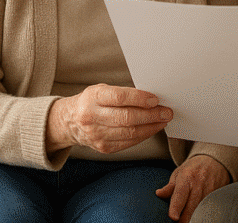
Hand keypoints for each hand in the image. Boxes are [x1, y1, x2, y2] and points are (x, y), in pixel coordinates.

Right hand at [47, 84, 171, 154]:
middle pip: (126, 118)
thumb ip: (123, 93)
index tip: (155, 99)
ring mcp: (97, 135)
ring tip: (163, 120)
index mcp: (93, 97)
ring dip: (151, 127)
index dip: (139, 98)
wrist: (71, 121)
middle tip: (166, 111)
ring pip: (129, 133)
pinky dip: (143, 135)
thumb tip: (151, 97)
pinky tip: (152, 128)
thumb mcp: (102, 90)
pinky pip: (128, 142)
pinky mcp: (103, 147)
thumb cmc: (93, 101)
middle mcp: (92, 117)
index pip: (119, 97)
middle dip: (151, 115)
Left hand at [156, 154, 229, 221]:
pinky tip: (194, 217)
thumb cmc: (193, 168)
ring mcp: (209, 191)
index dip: (176, 206)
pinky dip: (200, 215)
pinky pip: (206, 210)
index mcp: (187, 176)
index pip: (181, 193)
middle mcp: (199, 184)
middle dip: (183, 219)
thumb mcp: (179, 172)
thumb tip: (159, 194)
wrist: (214, 162)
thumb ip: (170, 186)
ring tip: (183, 221)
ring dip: (191, 218)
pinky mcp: (215, 197)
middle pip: (191, 206)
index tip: (173, 217)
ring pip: (200, 211)